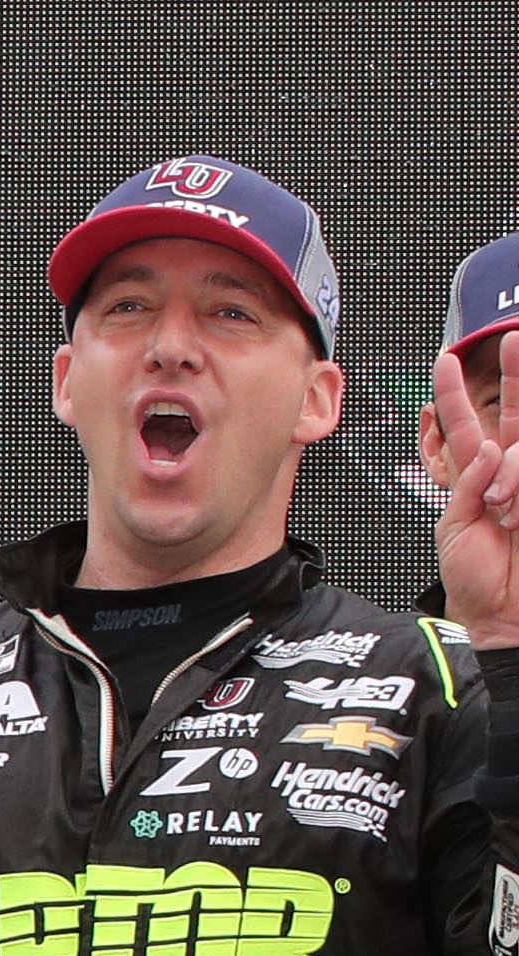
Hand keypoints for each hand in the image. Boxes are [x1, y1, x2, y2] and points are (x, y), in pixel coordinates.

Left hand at [426, 347, 518, 646]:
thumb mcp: (454, 528)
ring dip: (512, 474)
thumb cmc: (476, 578)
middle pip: (513, 414)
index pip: (462, 426)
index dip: (453, 394)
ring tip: (505, 510)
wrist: (503, 614)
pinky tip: (515, 510)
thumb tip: (489, 452)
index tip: (444, 361)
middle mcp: (508, 472)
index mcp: (475, 477)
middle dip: (515, 377)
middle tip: (515, 341)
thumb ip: (466, 485)